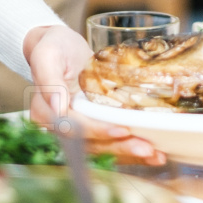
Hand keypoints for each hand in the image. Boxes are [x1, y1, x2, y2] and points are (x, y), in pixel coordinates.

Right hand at [23, 24, 167, 165]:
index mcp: (47, 113)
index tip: (122, 130)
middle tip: (147, 149)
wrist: (61, 46)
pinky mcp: (93, 125)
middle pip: (92, 143)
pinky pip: (110, 141)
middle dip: (120, 148)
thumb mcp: (48, 55)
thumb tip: (58, 108)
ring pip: (103, 148)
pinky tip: (152, 153)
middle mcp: (61, 127)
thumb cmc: (54, 47)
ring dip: (129, 154)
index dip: (98, 131)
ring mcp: (78, 129)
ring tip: (156, 156)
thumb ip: (49, 80)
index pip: (74, 128)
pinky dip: (130, 148)